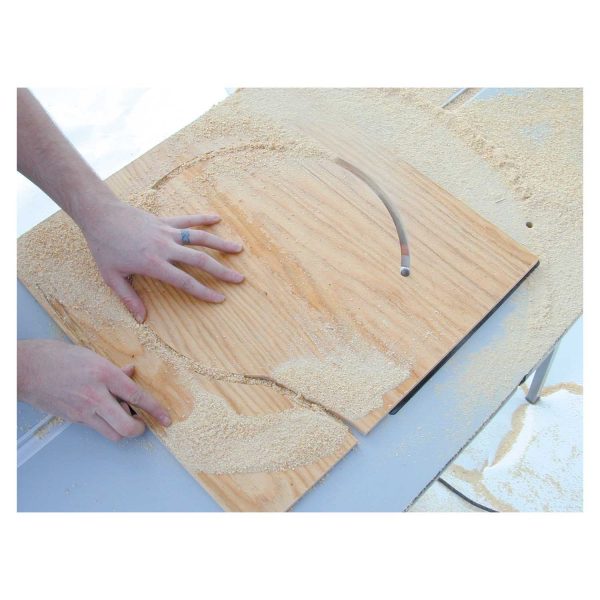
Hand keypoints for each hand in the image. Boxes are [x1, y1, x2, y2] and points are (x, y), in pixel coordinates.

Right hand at [18, 340, 171, 440]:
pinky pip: (97, 428)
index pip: (138, 396)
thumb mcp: (92, 356)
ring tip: (124, 417)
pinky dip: (105, 424)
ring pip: (113, 434)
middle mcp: (96, 395)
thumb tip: (131, 373)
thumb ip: (114, 370)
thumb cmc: (59, 358)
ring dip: (122, 429)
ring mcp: (84, 410)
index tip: (166, 418)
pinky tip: (104, 412)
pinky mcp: (74, 419)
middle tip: (143, 423)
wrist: (27, 369)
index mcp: (105, 374)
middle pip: (127, 426)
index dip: (156, 410)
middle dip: (140, 429)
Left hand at [81, 196, 244, 322]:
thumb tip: (141, 319)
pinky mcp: (165, 221)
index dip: (204, 291)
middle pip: (200, 260)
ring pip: (200, 238)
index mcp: (154, 264)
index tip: (220, 298)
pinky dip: (203, 218)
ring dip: (220, 244)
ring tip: (239, 249)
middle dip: (221, 271)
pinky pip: (188, 220)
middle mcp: (165, 248)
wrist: (100, 215)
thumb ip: (129, 298)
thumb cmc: (104, 247)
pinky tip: (217, 219)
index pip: (185, 281)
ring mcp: (167, 232)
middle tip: (239, 279)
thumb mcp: (112, 277)